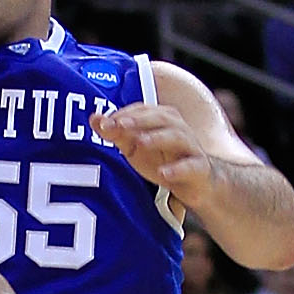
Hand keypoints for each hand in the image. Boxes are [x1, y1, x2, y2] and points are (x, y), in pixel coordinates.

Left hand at [91, 100, 213, 210]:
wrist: (196, 183)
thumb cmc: (163, 159)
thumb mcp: (135, 147)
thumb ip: (116, 133)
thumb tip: (94, 118)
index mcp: (163, 118)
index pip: (143, 110)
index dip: (124, 114)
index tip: (105, 122)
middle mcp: (178, 128)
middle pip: (161, 118)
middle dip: (139, 120)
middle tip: (120, 125)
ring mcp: (191, 147)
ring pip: (177, 137)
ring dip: (158, 138)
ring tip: (140, 143)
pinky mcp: (199, 168)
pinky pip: (190, 166)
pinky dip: (177, 169)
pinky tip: (164, 174)